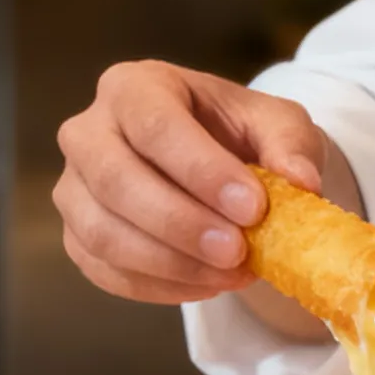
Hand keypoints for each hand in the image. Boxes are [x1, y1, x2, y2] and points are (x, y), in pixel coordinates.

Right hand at [54, 61, 342, 309]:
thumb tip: (301, 181)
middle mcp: (88, 131)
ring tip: (231, 273)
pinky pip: (105, 271)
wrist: (210, 167)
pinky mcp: (76, 236)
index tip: (252, 208)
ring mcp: (73, 187)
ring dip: (171, 263)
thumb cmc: (235, 136)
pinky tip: (209, 284)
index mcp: (133, 87)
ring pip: (103, 233)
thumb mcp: (275, 123)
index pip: (154, 124)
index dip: (201, 170)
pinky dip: (159, 287)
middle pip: (115, 180)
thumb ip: (290, 144)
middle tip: (238, 252)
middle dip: (180, 223)